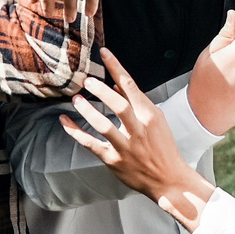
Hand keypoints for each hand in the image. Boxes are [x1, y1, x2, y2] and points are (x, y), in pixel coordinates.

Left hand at [65, 49, 215, 226]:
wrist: (169, 180)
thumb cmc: (163, 148)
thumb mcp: (156, 121)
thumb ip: (136, 102)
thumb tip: (115, 84)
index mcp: (150, 115)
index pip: (131, 85)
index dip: (116, 67)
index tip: (104, 53)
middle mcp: (139, 129)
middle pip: (119, 105)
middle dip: (100, 90)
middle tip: (87, 81)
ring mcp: (126, 146)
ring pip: (103, 125)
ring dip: (87, 110)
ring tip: (76, 99)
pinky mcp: (113, 160)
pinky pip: (90, 144)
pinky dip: (75, 132)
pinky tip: (65, 121)